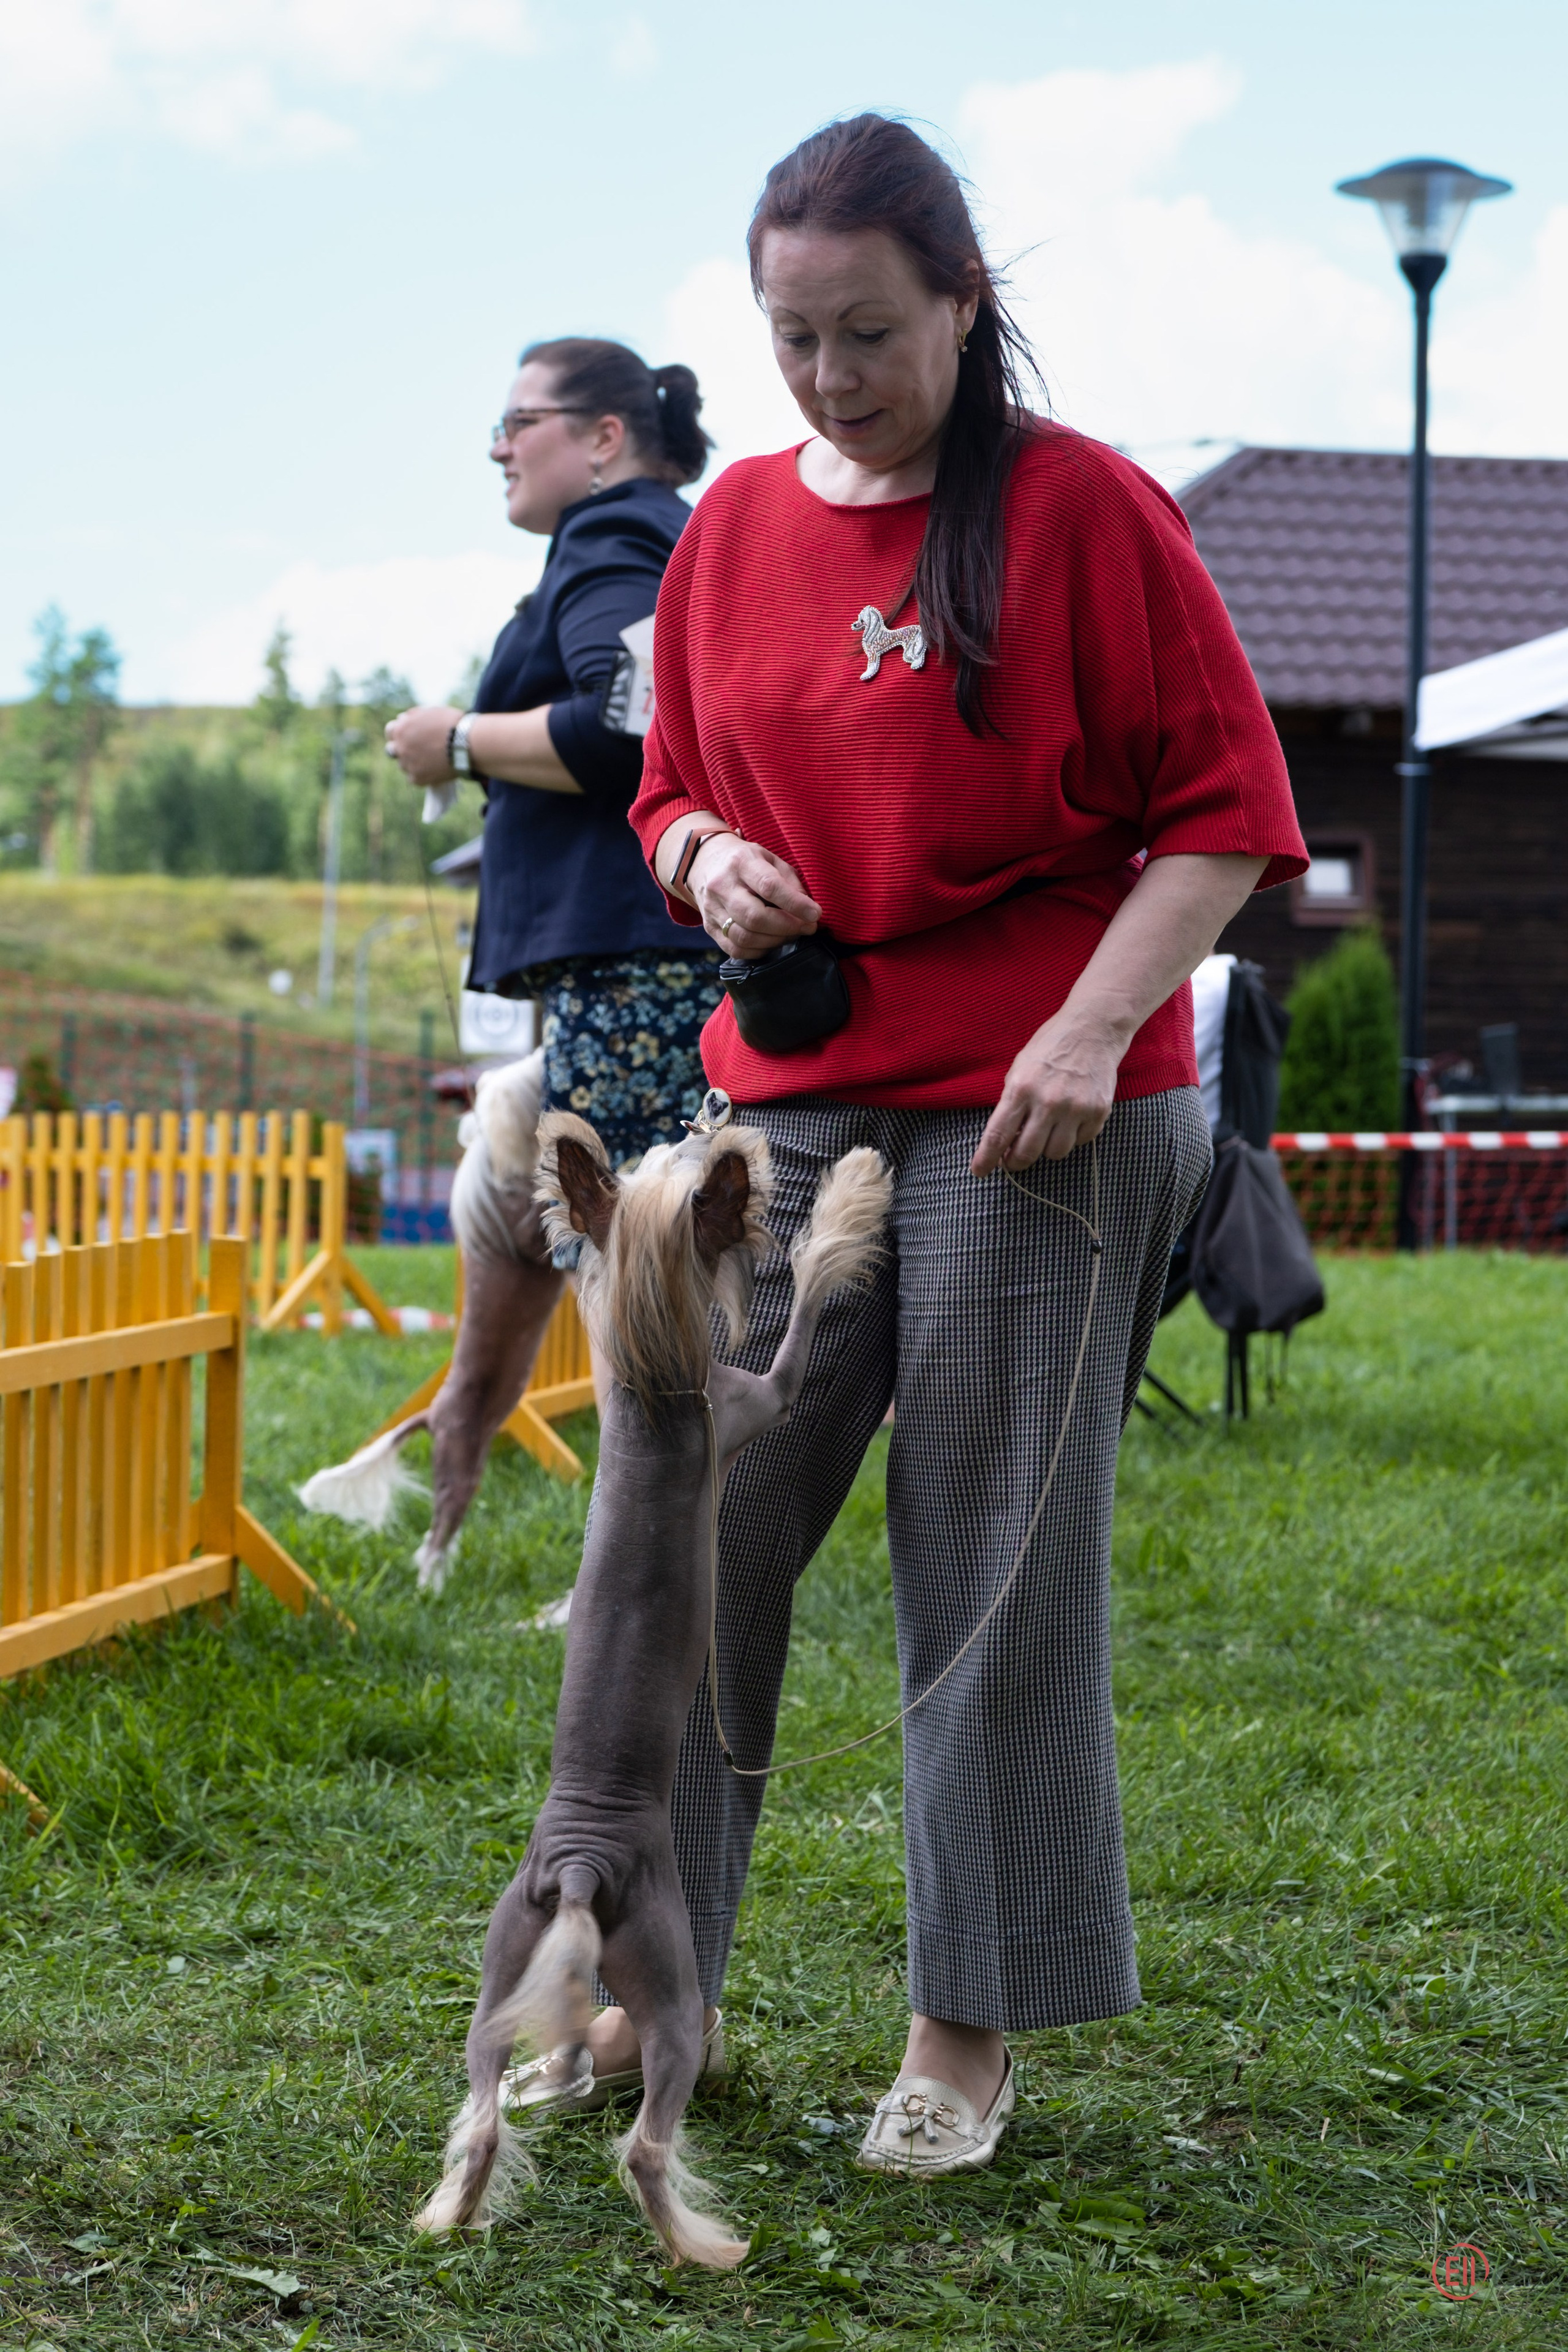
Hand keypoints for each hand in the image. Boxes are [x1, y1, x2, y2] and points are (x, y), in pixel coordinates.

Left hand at [384, 705, 461, 787]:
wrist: (466, 744)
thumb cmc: (451, 724)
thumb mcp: (429, 712)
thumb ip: (413, 717)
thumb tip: (403, 719)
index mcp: (401, 729)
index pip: (390, 731)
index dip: (399, 732)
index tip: (407, 735)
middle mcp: (400, 748)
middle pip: (393, 750)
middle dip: (403, 749)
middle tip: (418, 750)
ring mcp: (407, 765)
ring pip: (404, 765)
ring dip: (413, 762)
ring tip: (431, 760)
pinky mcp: (417, 779)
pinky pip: (415, 778)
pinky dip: (423, 774)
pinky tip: (435, 769)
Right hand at [689, 834, 820, 957]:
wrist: (705, 862)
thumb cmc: (746, 861)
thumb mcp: (770, 859)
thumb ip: (790, 882)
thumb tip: (807, 911)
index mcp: (741, 862)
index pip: (769, 886)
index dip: (795, 904)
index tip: (815, 914)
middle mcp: (721, 886)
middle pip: (755, 917)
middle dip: (787, 927)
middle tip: (807, 928)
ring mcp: (712, 909)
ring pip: (745, 937)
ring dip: (775, 941)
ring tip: (791, 934)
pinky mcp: (709, 927)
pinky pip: (735, 949)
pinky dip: (759, 950)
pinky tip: (771, 941)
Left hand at [972, 1009, 1126, 1175]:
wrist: (1093, 1029)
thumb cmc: (1051, 1047)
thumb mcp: (1020, 1068)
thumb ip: (1011, 1102)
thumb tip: (1006, 1138)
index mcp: (1021, 1089)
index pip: (998, 1135)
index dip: (986, 1159)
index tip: (979, 1171)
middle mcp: (1048, 1102)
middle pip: (1027, 1153)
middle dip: (1016, 1161)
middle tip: (1014, 1159)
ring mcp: (1076, 1109)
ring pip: (1055, 1153)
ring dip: (1046, 1149)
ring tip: (1046, 1131)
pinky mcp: (1098, 1112)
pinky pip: (1080, 1142)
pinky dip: (1072, 1137)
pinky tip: (1070, 1119)